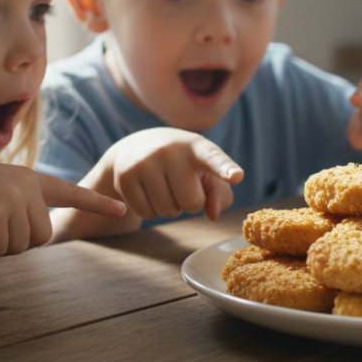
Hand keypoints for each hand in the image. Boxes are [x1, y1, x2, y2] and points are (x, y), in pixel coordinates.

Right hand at [0, 158, 125, 258]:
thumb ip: (20, 207)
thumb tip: (38, 237)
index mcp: (28, 178)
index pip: (68, 192)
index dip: (95, 203)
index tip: (121, 209)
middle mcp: (26, 185)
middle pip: (40, 237)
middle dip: (12, 240)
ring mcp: (13, 198)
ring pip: (20, 246)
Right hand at [101, 128, 243, 221]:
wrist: (136, 147)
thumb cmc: (183, 164)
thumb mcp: (206, 172)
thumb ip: (219, 193)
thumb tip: (212, 214)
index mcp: (196, 147)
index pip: (213, 159)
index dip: (225, 169)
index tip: (236, 176)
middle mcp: (169, 151)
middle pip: (192, 203)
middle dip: (190, 203)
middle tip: (180, 186)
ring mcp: (145, 162)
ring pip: (168, 211)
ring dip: (170, 208)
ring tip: (164, 186)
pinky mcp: (125, 177)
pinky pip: (146, 213)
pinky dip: (150, 210)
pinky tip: (148, 192)